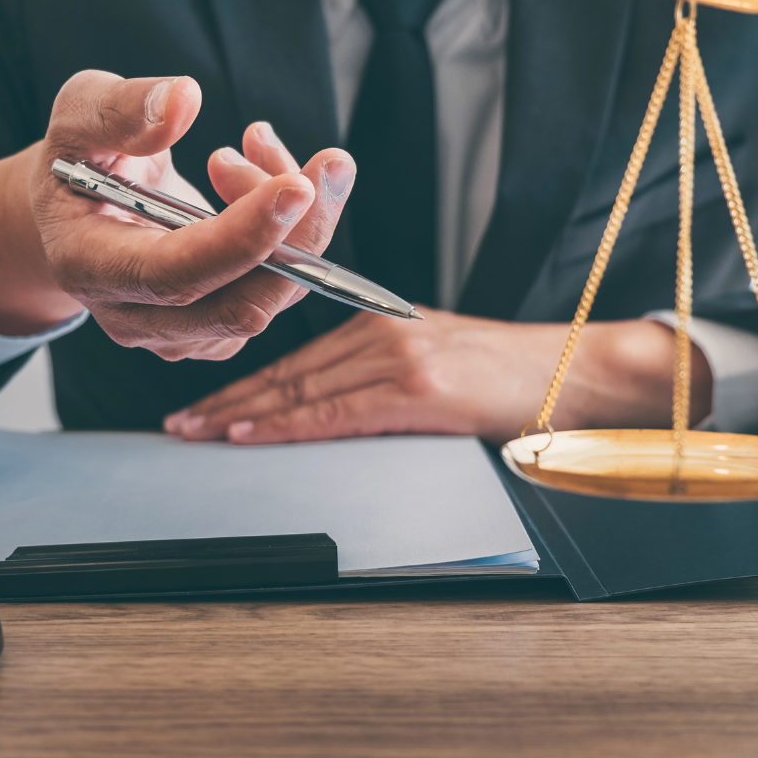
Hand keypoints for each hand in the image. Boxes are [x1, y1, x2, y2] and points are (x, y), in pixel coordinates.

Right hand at [0, 70, 355, 359]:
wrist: (82, 209)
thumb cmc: (79, 159)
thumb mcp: (79, 114)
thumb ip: (120, 109)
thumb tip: (183, 100)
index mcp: (89, 267)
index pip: (173, 273)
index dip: (239, 238)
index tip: (297, 187)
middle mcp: (135, 318)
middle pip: (239, 303)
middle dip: (299, 233)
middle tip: (329, 162)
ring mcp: (182, 334)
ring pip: (272, 292)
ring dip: (295, 213)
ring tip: (258, 143)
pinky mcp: (219, 329)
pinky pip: (280, 287)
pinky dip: (293, 227)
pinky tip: (262, 171)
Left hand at [163, 312, 712, 443]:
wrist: (579, 375)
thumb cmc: (514, 377)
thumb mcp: (436, 362)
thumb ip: (382, 377)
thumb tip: (332, 406)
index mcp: (380, 322)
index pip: (296, 359)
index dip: (243, 382)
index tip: (203, 405)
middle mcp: (381, 331)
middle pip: (285, 372)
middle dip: (225, 400)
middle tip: (179, 422)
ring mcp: (397, 357)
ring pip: (299, 390)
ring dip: (240, 415)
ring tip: (197, 433)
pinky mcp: (417, 389)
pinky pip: (336, 412)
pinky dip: (286, 425)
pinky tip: (251, 434)